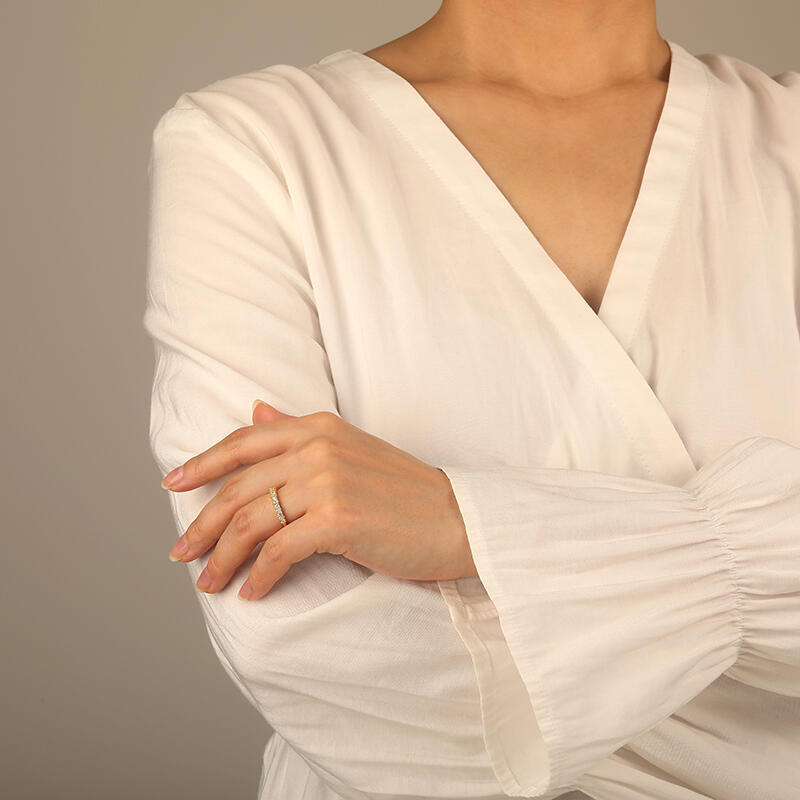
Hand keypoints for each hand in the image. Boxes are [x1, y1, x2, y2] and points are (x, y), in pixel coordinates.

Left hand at [162, 400, 478, 599]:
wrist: (457, 518)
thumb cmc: (406, 491)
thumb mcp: (350, 448)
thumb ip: (298, 429)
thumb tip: (255, 408)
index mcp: (318, 426)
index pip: (243, 441)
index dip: (202, 464)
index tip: (172, 485)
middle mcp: (318, 447)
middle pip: (238, 486)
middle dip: (203, 523)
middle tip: (181, 552)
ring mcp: (327, 481)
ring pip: (251, 520)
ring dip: (223, 557)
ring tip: (209, 583)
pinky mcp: (337, 519)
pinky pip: (278, 551)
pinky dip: (259, 576)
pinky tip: (252, 593)